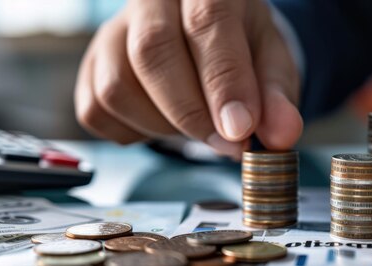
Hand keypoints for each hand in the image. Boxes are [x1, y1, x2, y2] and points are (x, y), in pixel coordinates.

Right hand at [74, 0, 302, 157]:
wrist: (201, 33)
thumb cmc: (237, 45)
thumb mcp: (270, 62)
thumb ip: (276, 97)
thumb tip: (281, 135)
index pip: (207, 23)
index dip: (223, 82)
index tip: (240, 131)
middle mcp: (150, 0)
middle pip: (151, 51)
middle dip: (191, 112)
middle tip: (226, 144)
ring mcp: (111, 32)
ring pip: (118, 87)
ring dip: (163, 126)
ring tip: (196, 124)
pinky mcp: (90, 66)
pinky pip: (97, 111)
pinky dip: (134, 132)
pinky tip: (163, 120)